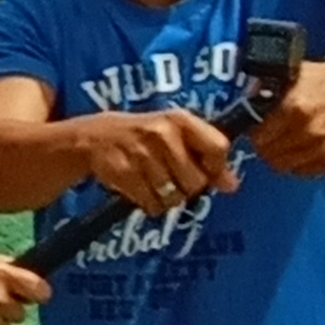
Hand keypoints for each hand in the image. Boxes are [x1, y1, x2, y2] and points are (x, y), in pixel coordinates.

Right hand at [80, 107, 236, 216]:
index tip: (204, 170)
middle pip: (196, 182)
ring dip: (166, 198)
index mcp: (179, 120)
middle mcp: (162, 133)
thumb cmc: (143, 136)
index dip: (216, 167)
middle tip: (172, 178)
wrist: (92, 137)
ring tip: (154, 183)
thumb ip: (206, 156)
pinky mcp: (123, 173)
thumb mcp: (175, 136)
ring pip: (174, 197)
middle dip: (187, 187)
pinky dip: (150, 204)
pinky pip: (152, 204)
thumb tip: (232, 185)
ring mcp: (141, 154)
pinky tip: (140, 189)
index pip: (218, 147)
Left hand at [247, 60, 324, 178]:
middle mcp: (310, 130)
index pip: (258, 135)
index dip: (252, 131)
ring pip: (284, 166)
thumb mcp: (289, 77)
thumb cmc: (317, 80)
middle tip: (267, 135)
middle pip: (268, 153)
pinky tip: (299, 148)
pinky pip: (303, 172)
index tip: (253, 127)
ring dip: (278, 155)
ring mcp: (324, 147)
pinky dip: (297, 163)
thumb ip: (264, 92)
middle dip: (263, 145)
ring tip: (282, 141)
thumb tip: (234, 102)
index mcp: (295, 107)